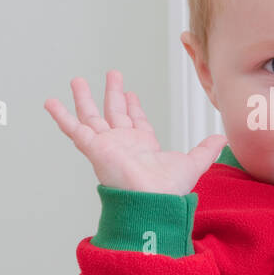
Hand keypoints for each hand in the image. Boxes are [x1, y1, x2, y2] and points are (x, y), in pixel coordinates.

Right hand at [45, 70, 227, 194]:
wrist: (152, 199)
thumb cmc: (169, 189)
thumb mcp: (194, 163)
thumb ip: (206, 150)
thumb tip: (223, 139)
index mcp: (143, 146)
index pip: (136, 121)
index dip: (132, 106)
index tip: (129, 92)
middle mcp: (123, 143)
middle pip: (114, 113)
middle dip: (112, 93)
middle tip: (112, 75)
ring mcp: (106, 144)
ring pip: (92, 116)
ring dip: (85, 98)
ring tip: (77, 80)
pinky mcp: (93, 146)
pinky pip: (73, 128)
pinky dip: (61, 116)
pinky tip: (50, 102)